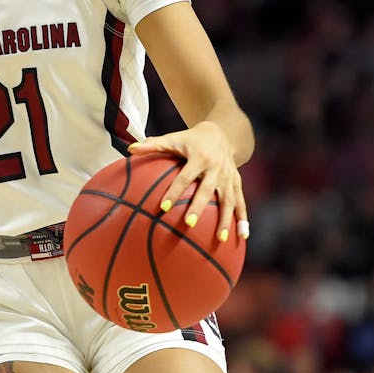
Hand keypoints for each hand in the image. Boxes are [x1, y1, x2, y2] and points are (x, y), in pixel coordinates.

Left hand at [129, 120, 248, 243]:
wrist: (222, 133)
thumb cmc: (191, 140)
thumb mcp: (174, 138)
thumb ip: (153, 145)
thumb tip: (130, 149)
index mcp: (199, 157)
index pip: (185, 176)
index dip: (175, 191)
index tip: (164, 207)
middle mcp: (216, 167)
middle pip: (207, 190)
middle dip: (199, 207)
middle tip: (189, 224)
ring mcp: (228, 176)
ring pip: (229, 199)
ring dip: (226, 219)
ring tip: (221, 239)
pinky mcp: (237, 182)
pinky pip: (241, 202)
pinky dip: (243, 219)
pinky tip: (242, 236)